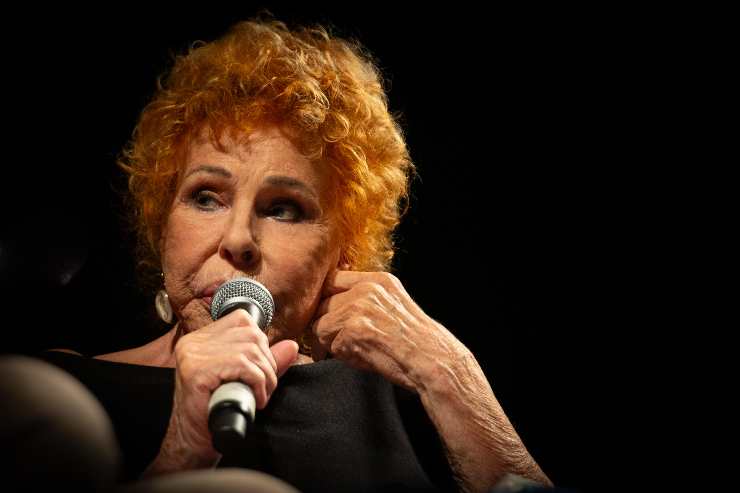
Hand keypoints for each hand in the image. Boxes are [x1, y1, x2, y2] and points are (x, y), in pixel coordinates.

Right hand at [147, 309, 297, 473]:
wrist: (192, 440)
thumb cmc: (215, 410)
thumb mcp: (244, 379)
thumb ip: (264, 361)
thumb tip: (291, 346)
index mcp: (200, 338)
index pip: (242, 320)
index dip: (261, 343)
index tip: (261, 368)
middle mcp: (193, 342)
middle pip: (250, 334)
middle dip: (267, 361)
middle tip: (265, 387)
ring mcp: (193, 355)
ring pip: (250, 349)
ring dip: (265, 375)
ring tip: (261, 394)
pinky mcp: (197, 371)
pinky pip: (243, 365)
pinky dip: (258, 382)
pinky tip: (256, 399)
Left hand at [311, 269, 468, 392]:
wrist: (433, 361)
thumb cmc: (414, 342)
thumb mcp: (392, 305)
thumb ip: (364, 298)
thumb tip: (328, 305)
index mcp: (378, 280)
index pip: (333, 280)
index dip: (327, 302)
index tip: (333, 318)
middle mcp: (368, 288)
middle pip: (322, 304)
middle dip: (327, 325)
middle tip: (345, 341)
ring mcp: (360, 307)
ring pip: (320, 325)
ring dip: (332, 342)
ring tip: (357, 349)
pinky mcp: (354, 329)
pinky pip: (328, 344)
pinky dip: (341, 355)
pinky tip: (363, 356)